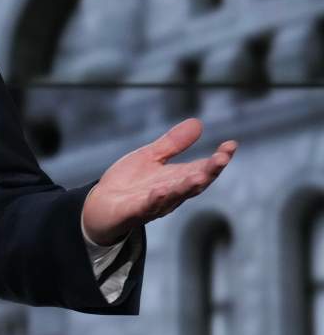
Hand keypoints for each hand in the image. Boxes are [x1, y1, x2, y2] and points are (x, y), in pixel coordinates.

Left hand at [81, 118, 237, 245]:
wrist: (102, 206)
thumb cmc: (130, 183)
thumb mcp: (151, 157)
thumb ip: (173, 143)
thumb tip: (198, 122)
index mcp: (177, 179)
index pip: (203, 169)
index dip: (219, 159)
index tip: (232, 145)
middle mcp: (171, 193)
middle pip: (195, 183)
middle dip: (210, 172)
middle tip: (222, 158)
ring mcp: (154, 204)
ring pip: (175, 196)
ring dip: (187, 187)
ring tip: (200, 175)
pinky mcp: (134, 212)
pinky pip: (147, 206)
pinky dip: (156, 199)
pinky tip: (162, 190)